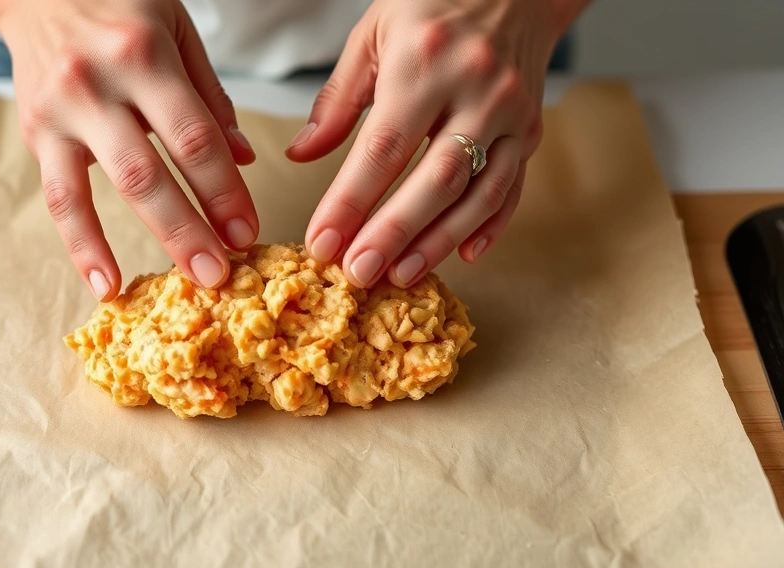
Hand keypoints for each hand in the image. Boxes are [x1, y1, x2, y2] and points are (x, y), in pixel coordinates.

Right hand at [0, 0, 258, 299]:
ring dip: (152, 238)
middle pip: (151, 171)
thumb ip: (209, 96)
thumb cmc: (115, 6)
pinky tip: (106, 283)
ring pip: (110, 187)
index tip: (247, 229)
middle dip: (192, 228)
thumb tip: (241, 158)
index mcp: (143, 54)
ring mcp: (62, 111)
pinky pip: (59, 199)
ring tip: (184, 280)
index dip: (223, 189)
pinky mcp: (35, 133)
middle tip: (222, 271)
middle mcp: (98, 83)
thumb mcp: (175, 30)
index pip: (193, 135)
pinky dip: (82, 246)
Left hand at [288, 0, 586, 287]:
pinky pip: (512, 187)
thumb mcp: (372, 34)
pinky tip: (465, 255)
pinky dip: (489, 225)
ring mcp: (510, 113)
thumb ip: (338, 99)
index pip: (382, 148)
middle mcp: (476, 89)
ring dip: (438, 241)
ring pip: (477, 191)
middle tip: (358, 273)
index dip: (350, 202)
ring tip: (400, 275)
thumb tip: (302, 154)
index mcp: (424, 62)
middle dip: (393, 233)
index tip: (323, 242)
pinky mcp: (531, 130)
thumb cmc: (432, 4)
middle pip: (434, 179)